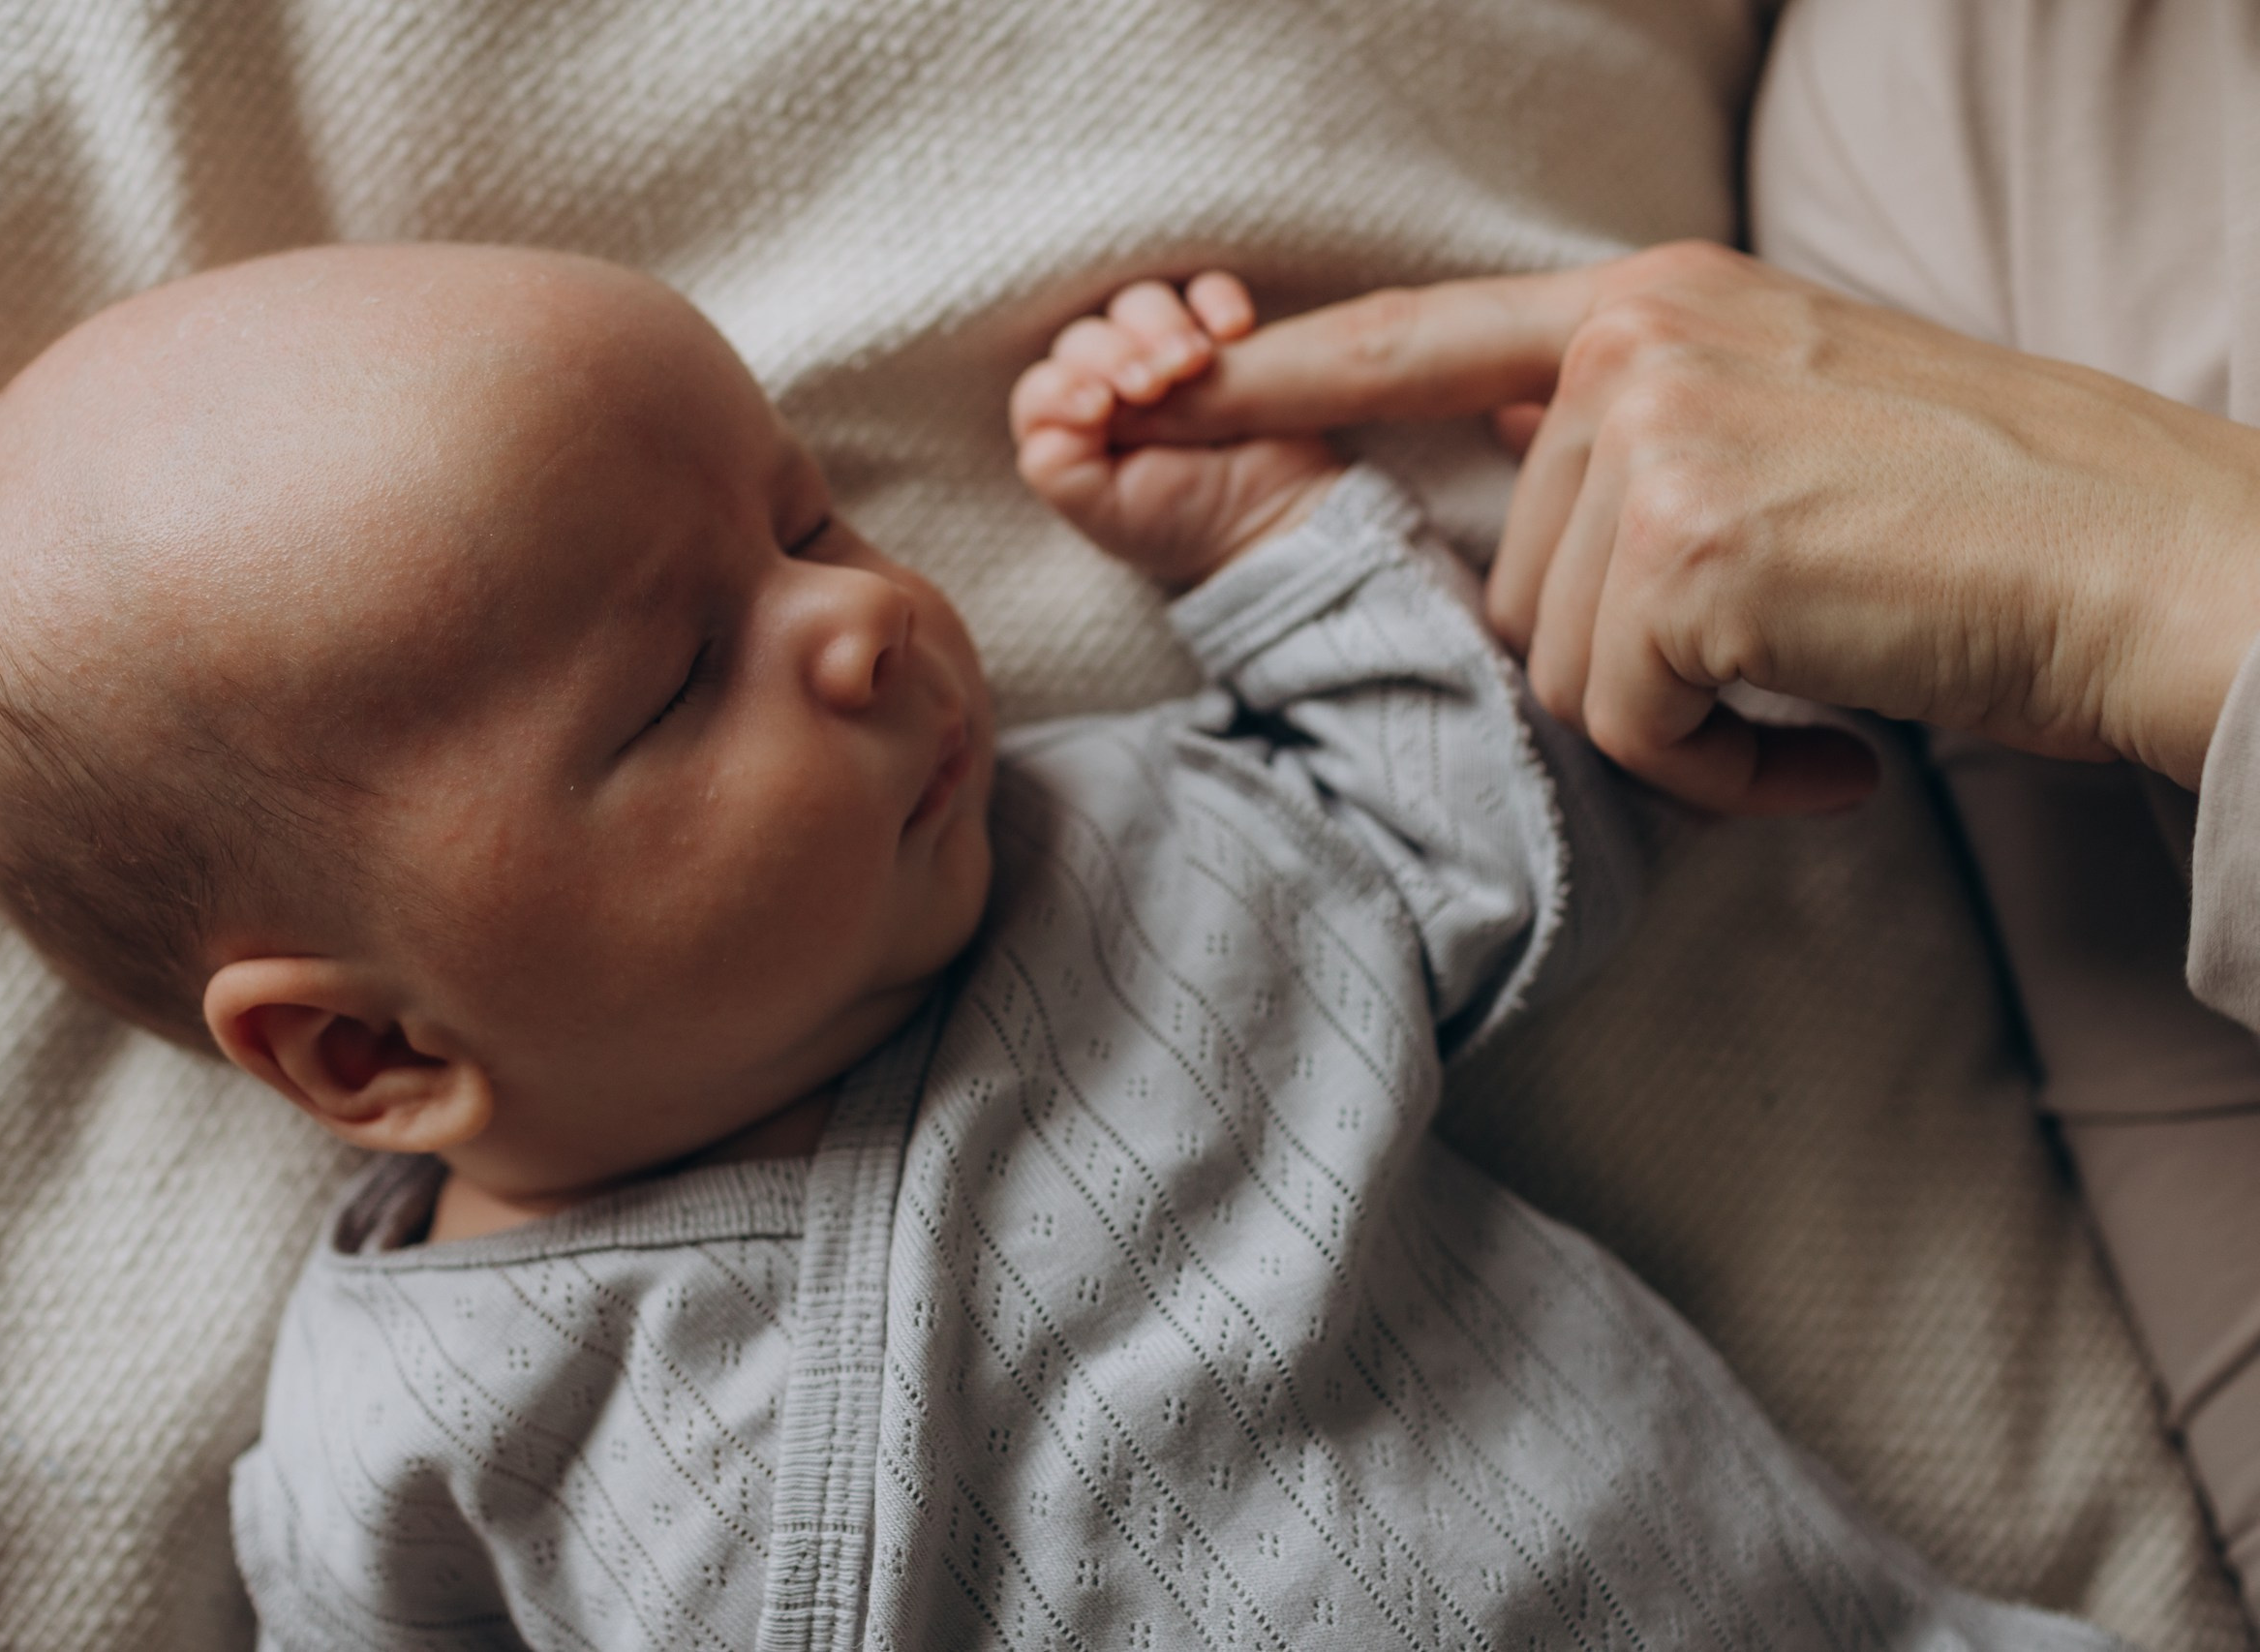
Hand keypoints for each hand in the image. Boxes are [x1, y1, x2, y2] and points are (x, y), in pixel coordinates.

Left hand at [1011, 273, 1340, 591]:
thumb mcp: (1109, 516)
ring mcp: (1163, 358)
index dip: (1062, 387)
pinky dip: (1215, 299)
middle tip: (1152, 386)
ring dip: (1161, 324)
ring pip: (1139, 306)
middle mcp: (1110, 388)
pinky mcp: (1219, 338)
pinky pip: (1207, 292)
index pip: (1044, 388)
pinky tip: (1235, 329)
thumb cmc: (1186, 525)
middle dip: (1115, 355)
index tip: (1097, 408)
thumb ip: (1059, 470)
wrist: (1278, 519)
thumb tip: (1046, 419)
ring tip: (1195, 361)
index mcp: (1073, 432)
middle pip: (1088, 339)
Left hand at [1121, 242, 2259, 810]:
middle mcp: (1633, 349)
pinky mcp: (1688, 554)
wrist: (2153, 571)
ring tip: (1812, 695)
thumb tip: (1512, 426)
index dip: (1268, 378)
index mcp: (1651, 302)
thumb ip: (1639, 411)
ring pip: (1556, 659)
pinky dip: (1715, 774)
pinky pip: (1619, 725)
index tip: (1140, 397)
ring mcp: (1655, 442)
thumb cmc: (1990, 514)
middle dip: (1624, 656)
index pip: (1409, 341)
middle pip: (1510, 569)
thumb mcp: (1791, 405)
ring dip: (1676, 721)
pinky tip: (1823, 748)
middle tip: (1775, 659)